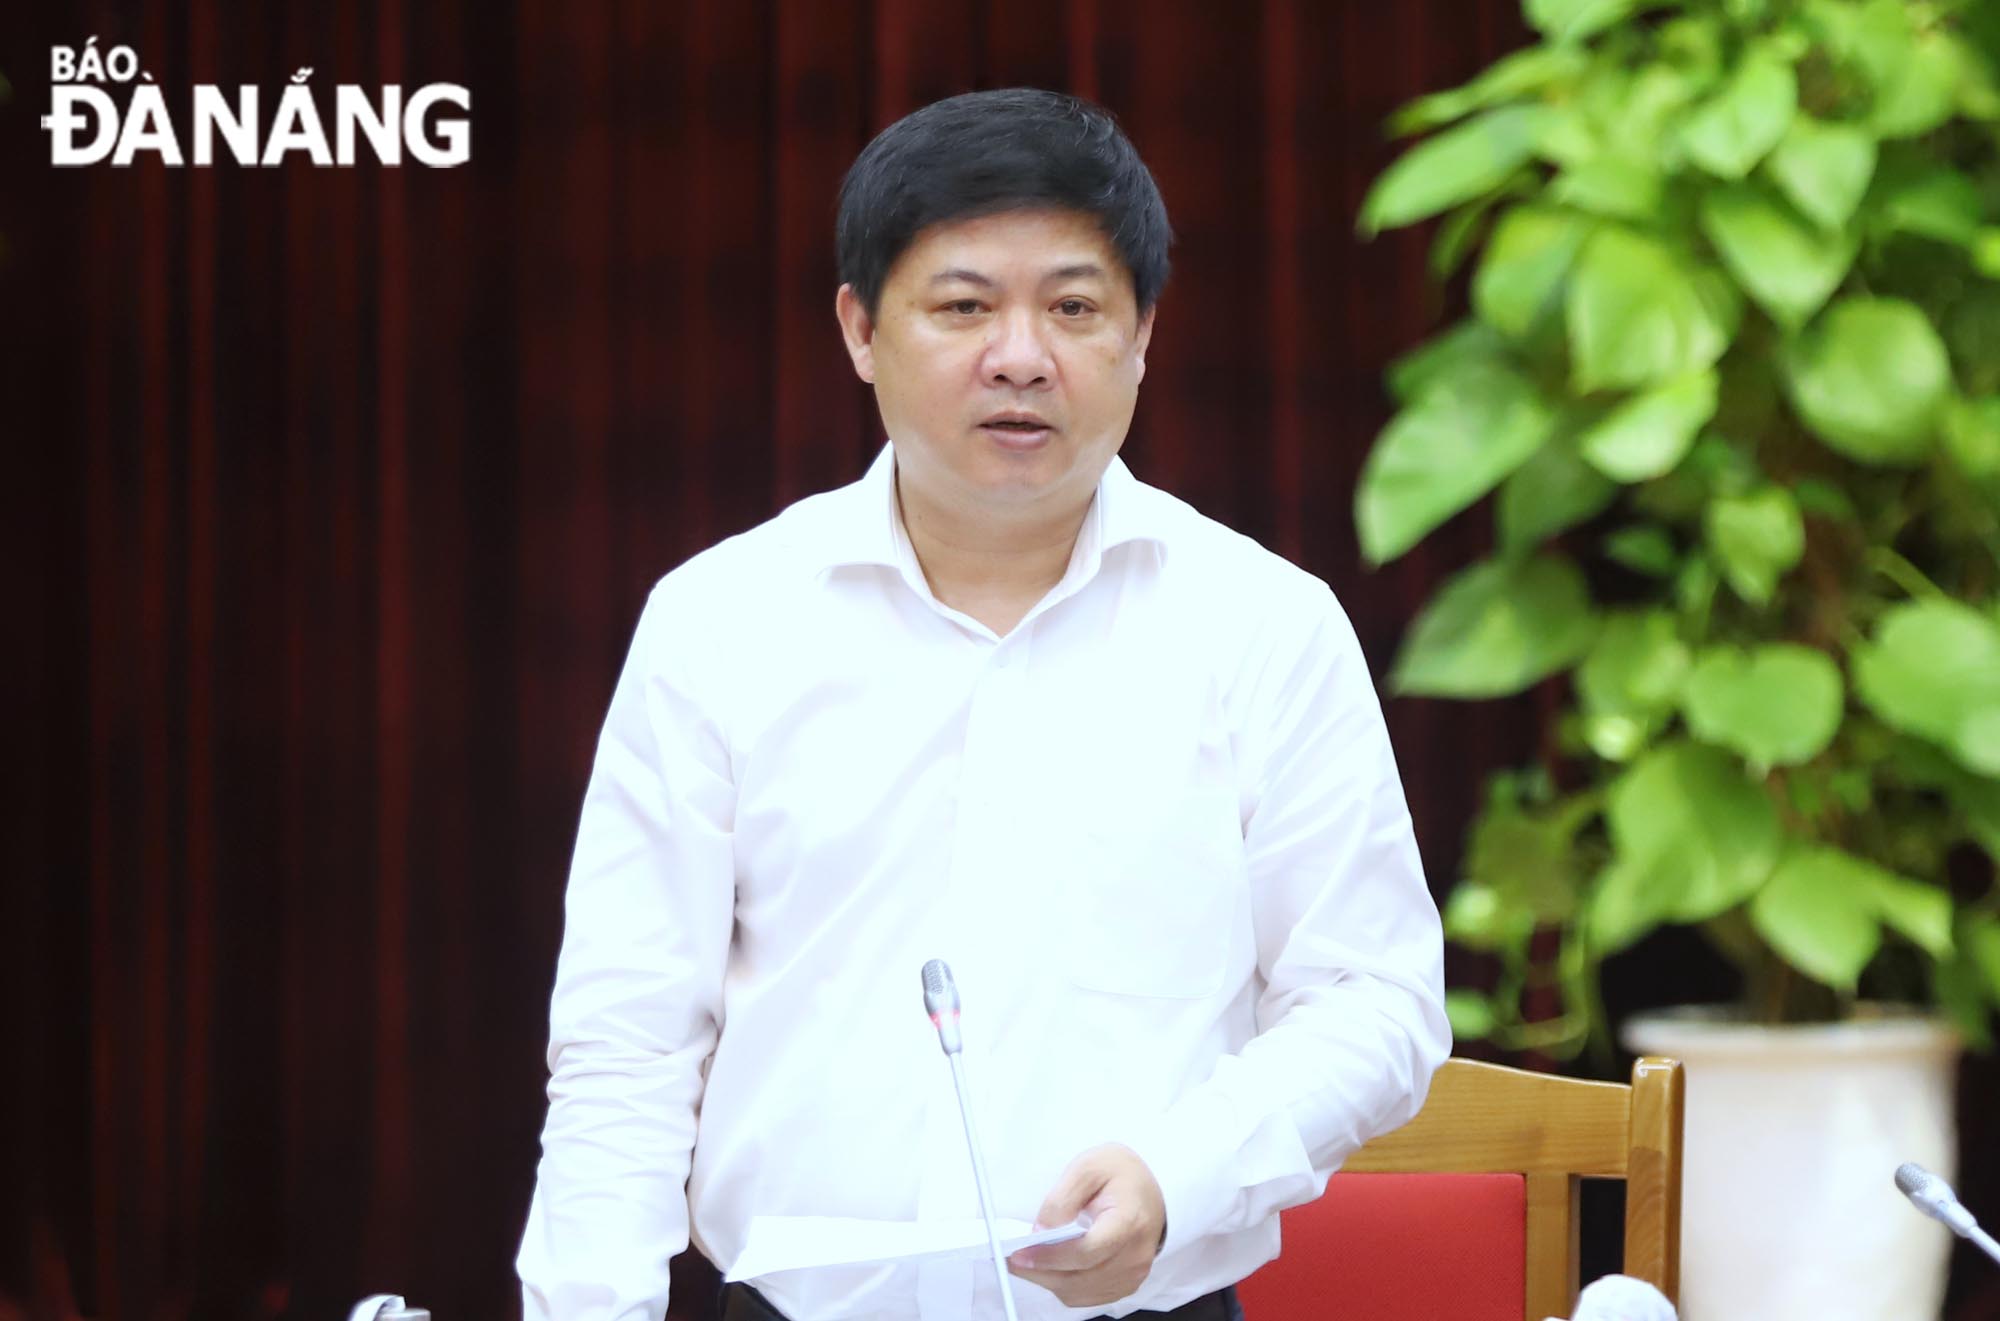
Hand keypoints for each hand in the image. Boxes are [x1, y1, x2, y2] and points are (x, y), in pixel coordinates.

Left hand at [1006, 1143, 1165, 1308]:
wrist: (1147, 1189)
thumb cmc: (1118, 1174)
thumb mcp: (1087, 1167)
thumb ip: (1062, 1199)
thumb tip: (1041, 1232)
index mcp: (1129, 1221)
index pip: (1088, 1251)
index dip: (1051, 1256)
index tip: (1022, 1252)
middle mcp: (1136, 1254)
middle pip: (1080, 1278)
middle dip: (1041, 1271)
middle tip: (1013, 1259)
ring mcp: (1133, 1273)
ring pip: (1079, 1292)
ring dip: (1048, 1280)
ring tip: (1028, 1262)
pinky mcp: (1126, 1284)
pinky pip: (1087, 1296)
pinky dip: (1063, 1286)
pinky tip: (1051, 1267)